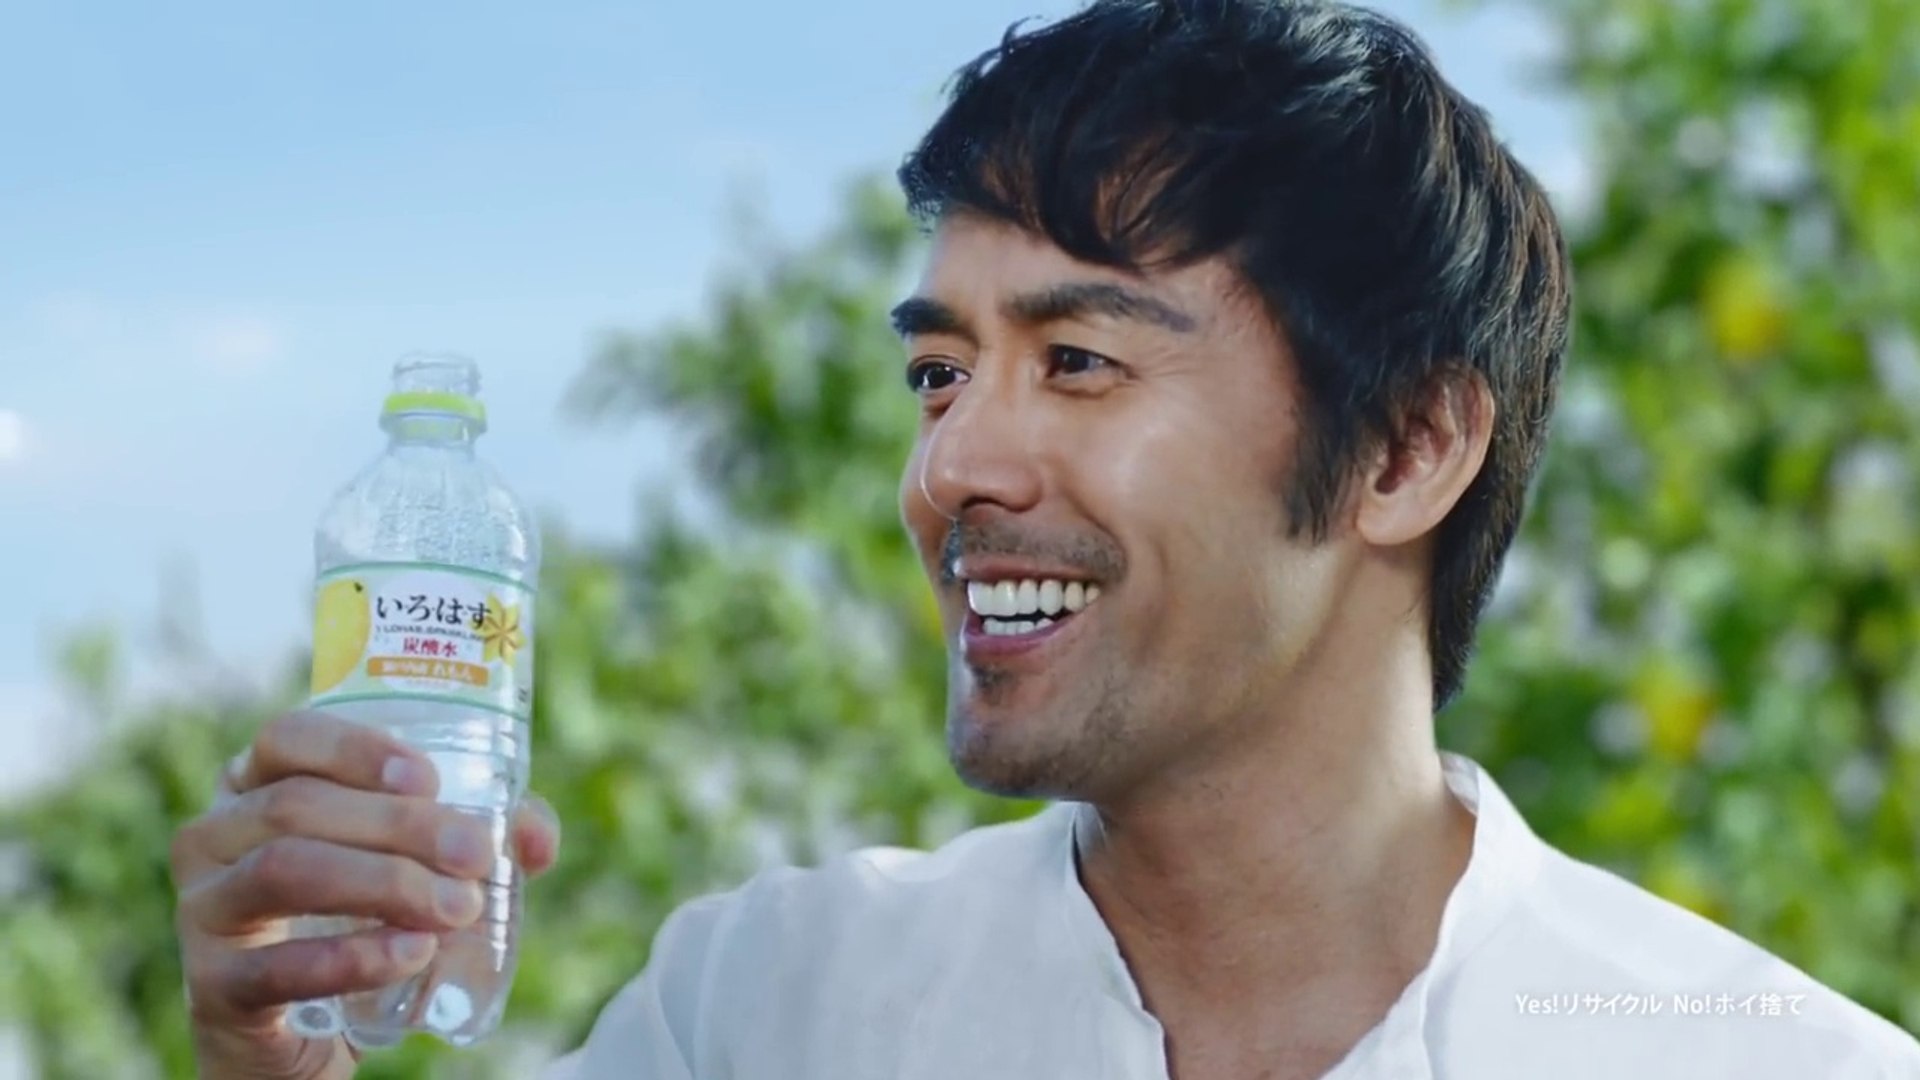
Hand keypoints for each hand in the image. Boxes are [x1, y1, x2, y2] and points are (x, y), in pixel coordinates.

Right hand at [171, 711, 561, 1078]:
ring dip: (384, 883)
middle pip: (297, 805)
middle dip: (400, 826)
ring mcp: (203, 911)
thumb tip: (535, 837)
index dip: (355, 749)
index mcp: (255, 789)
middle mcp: (214, 838)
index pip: (287, 738)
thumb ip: (476, 838)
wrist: (302, 1035)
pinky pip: (276, 965)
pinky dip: (352, 956)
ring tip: (458, 907)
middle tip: (475, 856)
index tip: (429, 778)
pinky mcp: (213, 987)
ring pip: (284, 870)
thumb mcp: (414, 867)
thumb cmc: (359, 922)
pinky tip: (412, 953)